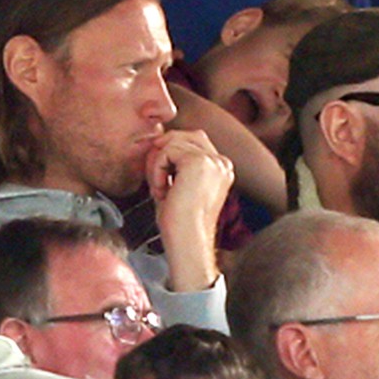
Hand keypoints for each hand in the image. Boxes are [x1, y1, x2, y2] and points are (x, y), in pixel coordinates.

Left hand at [144, 130, 233, 291]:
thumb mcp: (180, 187)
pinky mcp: (199, 162)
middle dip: (164, 152)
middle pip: (186, 135)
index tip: (162, 180)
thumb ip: (176, 164)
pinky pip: (166, 150)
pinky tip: (160, 190)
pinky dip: (156, 168)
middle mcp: (222, 162)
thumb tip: (158, 140)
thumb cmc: (179, 223)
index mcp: (221, 168)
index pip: (194, 142)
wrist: (187, 242)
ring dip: (158, 163)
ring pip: (173, 141)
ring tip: (159, 188)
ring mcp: (213, 161)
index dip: (171, 154)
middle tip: (156, 179)